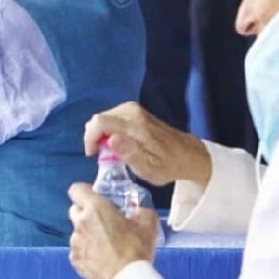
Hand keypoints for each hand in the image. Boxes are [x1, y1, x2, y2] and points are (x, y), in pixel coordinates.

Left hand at [68, 183, 157, 278]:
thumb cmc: (135, 250)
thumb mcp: (147, 223)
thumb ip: (140, 211)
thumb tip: (138, 212)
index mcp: (95, 208)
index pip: (76, 189)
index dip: (85, 192)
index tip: (95, 197)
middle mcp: (81, 222)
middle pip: (75, 209)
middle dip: (86, 212)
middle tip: (103, 220)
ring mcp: (75, 242)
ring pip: (77, 231)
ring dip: (87, 233)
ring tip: (105, 243)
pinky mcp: (75, 260)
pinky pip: (78, 250)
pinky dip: (87, 251)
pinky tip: (102, 258)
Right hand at [84, 102, 210, 187]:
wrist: (188, 154)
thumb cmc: (168, 165)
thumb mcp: (149, 168)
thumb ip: (129, 154)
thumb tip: (111, 140)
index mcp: (135, 125)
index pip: (99, 122)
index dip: (90, 138)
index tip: (93, 154)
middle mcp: (132, 111)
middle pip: (99, 118)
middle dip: (94, 137)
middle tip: (102, 156)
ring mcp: (134, 109)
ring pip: (103, 117)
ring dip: (101, 135)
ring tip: (110, 152)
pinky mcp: (135, 111)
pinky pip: (112, 117)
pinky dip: (109, 130)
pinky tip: (117, 144)